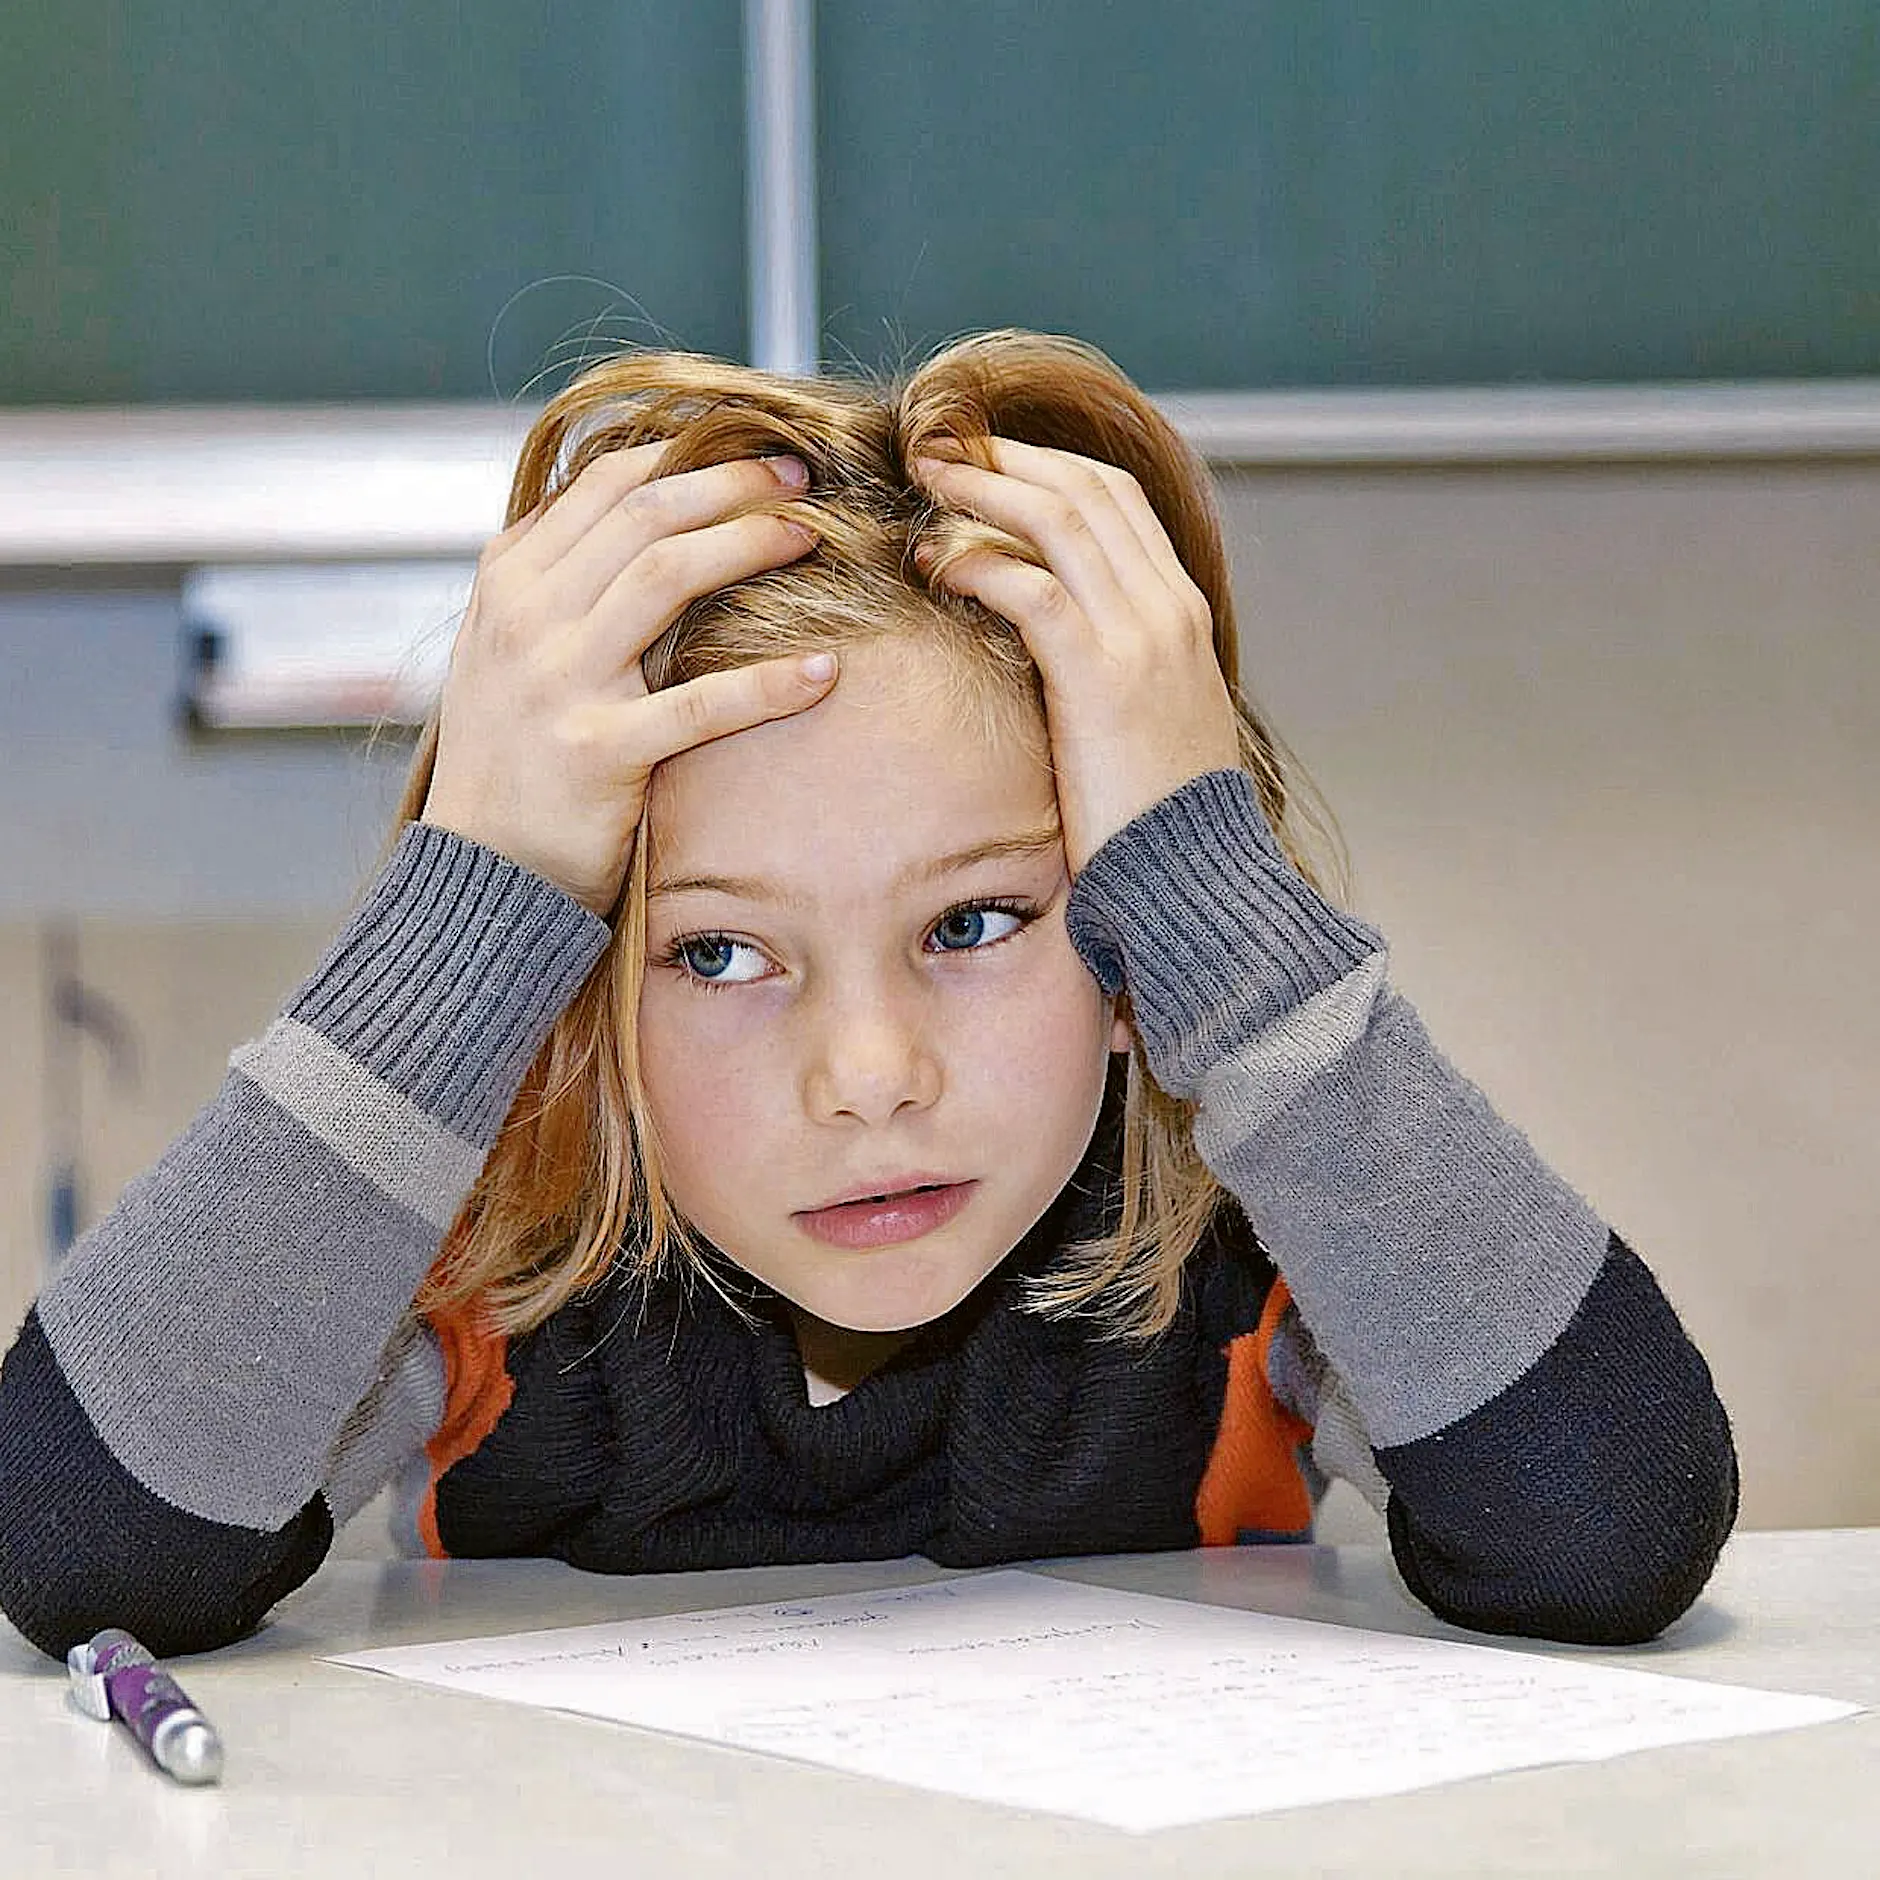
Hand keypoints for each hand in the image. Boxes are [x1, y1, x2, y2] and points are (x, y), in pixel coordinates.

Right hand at [422, 447, 829, 913]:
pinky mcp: (600, 753)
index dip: (688, 456)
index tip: (755, 453)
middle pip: (646, 515)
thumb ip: (552, 578)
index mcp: (509, 581)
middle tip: (800, 479)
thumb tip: (625, 504)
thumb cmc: (509, 757)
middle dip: (732, 484)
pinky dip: (769, 684)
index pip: (606, 485)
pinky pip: (699, 705)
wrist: (478, 870)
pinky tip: (824, 670)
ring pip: (667, 577)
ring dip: (750, 544)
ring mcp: (561, 682)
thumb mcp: (503, 649)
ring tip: (812, 538)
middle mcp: (529, 618)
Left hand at [912, 441, 1240, 873]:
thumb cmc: (1159, 818)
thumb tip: (1049, 647)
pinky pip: (1032, 589)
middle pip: (1086, 489)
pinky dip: (979, 565)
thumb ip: (1113, 666)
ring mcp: (1140, 638)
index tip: (987, 459)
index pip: (1117, 500)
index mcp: (1181, 613)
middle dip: (1007, 457)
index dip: (1046, 464)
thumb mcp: (1149, 720)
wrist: (1194, 880)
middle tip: (941, 448)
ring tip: (927, 481)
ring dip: (984, 490)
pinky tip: (938, 566)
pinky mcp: (1100, 678)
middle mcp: (1167, 609)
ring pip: (1059, 519)